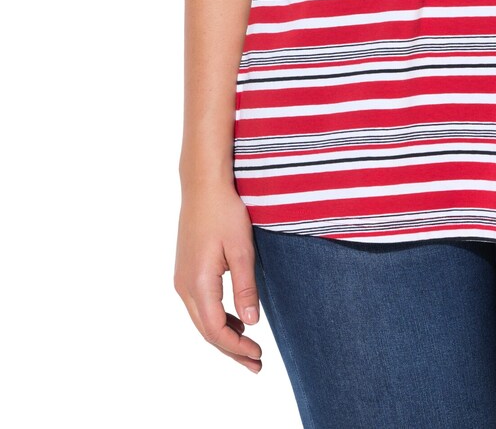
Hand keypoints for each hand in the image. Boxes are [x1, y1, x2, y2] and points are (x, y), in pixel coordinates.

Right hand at [174, 180, 262, 371]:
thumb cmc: (225, 212)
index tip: (258, 355)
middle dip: (231, 350)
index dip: (237, 347)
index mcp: (198, 283)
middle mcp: (184, 286)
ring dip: (224, 336)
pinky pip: (199, 306)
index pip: (216, 330)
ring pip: (202, 320)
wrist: (203, 187)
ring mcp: (182, 280)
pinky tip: (234, 321)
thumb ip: (245, 288)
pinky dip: (216, 319)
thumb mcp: (242, 249)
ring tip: (249, 348)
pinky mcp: (185, 272)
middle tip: (256, 364)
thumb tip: (250, 324)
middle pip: (206, 331)